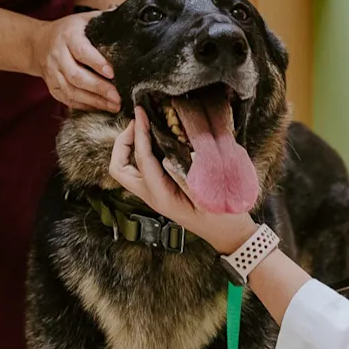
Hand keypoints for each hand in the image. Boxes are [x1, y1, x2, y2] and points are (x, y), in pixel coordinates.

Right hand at [32, 12, 119, 111]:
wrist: (37, 44)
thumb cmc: (68, 31)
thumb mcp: (83, 19)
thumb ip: (104, 20)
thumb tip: (131, 22)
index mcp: (68, 36)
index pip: (82, 52)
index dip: (97, 63)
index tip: (113, 73)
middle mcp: (57, 55)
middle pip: (76, 76)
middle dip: (99, 88)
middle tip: (118, 96)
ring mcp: (53, 73)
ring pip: (72, 91)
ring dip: (94, 101)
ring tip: (114, 105)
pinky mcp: (52, 87)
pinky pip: (68, 99)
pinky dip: (85, 106)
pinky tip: (101, 107)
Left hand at [109, 108, 256, 252]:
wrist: (228, 234)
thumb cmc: (221, 217)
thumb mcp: (208, 198)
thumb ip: (186, 179)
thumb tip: (167, 159)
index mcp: (161, 197)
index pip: (142, 161)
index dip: (140, 135)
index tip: (142, 114)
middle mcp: (152, 195)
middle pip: (120, 168)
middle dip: (123, 143)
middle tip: (138, 122)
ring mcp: (154, 193)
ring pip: (127, 169)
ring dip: (129, 147)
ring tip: (143, 126)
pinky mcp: (161, 189)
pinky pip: (141, 168)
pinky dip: (141, 151)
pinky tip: (156, 138)